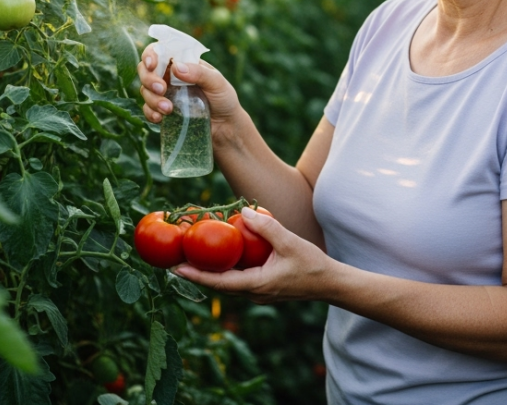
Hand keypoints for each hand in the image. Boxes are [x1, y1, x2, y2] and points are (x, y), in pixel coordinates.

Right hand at [138, 50, 241, 129]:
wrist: (225, 126)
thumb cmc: (223, 98)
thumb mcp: (217, 82)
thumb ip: (199, 73)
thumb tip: (177, 67)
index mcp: (182, 63)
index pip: (160, 51)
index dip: (151, 54)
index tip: (152, 64)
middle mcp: (170, 76)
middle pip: (146, 70)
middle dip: (149, 79)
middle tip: (162, 89)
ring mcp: (165, 93)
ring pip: (145, 90)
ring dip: (152, 99)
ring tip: (168, 109)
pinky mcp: (163, 110)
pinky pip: (148, 109)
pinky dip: (150, 112)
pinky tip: (159, 118)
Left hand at [173, 208, 336, 303]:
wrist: (330, 283)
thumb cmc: (312, 265)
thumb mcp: (290, 243)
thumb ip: (267, 227)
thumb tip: (243, 212)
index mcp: (256, 286)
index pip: (219, 282)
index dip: (196, 275)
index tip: (176, 268)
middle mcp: (253, 293)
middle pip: (218, 283)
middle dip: (197, 272)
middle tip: (176, 258)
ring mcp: (257, 292)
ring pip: (227, 281)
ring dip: (209, 270)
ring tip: (192, 255)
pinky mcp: (262, 287)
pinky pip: (237, 278)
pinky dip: (225, 268)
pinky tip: (220, 254)